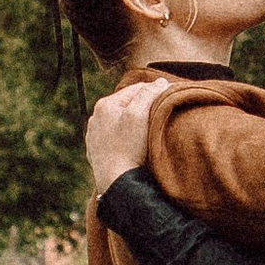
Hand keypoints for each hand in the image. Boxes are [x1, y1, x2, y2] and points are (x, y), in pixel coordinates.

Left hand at [84, 77, 166, 191]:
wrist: (116, 182)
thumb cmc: (128, 147)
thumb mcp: (140, 114)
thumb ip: (148, 94)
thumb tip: (159, 82)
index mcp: (105, 105)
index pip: (135, 90)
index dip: (154, 91)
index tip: (169, 95)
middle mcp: (96, 119)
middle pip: (127, 106)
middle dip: (143, 107)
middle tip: (161, 113)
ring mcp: (95, 137)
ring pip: (120, 123)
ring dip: (133, 124)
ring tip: (148, 131)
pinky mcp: (97, 153)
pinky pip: (115, 139)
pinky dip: (126, 139)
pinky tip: (135, 146)